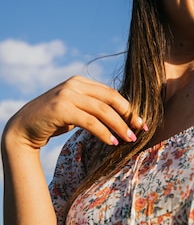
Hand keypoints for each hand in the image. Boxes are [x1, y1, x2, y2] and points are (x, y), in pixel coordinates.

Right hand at [3, 76, 145, 149]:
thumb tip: (121, 115)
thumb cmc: (52, 121)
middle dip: (128, 115)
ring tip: (128, 140)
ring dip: (119, 126)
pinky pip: (90, 122)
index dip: (128, 107)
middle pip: (111, 99)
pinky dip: (104, 133)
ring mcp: (67, 95)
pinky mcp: (61, 109)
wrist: (23, 128)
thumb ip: (92, 106)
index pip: (111, 93)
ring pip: (103, 111)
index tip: (140, 122)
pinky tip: (111, 142)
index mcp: (80, 81)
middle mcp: (74, 85)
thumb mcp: (74, 108)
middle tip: (139, 130)